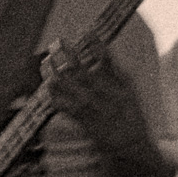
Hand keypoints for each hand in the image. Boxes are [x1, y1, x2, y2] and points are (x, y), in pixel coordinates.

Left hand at [44, 39, 151, 153]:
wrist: (131, 145)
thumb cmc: (130, 117)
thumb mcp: (130, 92)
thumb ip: (115, 74)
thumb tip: (104, 56)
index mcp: (120, 84)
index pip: (107, 59)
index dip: (97, 45)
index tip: (88, 31)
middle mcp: (105, 93)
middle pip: (82, 70)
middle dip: (68, 54)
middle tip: (57, 41)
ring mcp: (93, 106)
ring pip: (69, 86)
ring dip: (55, 72)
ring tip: (46, 61)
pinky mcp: (84, 120)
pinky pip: (65, 106)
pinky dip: (55, 95)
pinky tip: (48, 86)